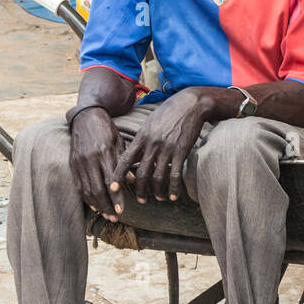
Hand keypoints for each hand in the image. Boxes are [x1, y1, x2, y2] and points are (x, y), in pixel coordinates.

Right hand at [68, 108, 124, 220]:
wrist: (86, 116)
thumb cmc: (107, 129)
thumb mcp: (120, 142)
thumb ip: (124, 162)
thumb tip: (134, 181)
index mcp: (105, 152)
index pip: (111, 180)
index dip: (116, 197)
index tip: (122, 210)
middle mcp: (91, 158)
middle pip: (98, 189)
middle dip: (107, 206)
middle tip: (116, 217)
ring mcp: (80, 162)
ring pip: (87, 189)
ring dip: (97, 205)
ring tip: (107, 215)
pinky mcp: (73, 163)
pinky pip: (79, 185)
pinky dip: (87, 198)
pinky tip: (95, 205)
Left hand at [111, 89, 208, 204]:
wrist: (191, 104)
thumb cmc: (169, 112)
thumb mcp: (150, 123)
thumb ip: (141, 140)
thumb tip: (133, 157)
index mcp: (142, 136)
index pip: (125, 159)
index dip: (118, 175)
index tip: (112, 188)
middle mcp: (152, 144)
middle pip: (141, 173)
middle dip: (140, 190)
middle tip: (140, 199)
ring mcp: (167, 148)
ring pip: (157, 177)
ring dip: (157, 191)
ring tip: (158, 198)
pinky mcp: (181, 151)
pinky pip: (175, 174)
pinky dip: (173, 188)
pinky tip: (174, 196)